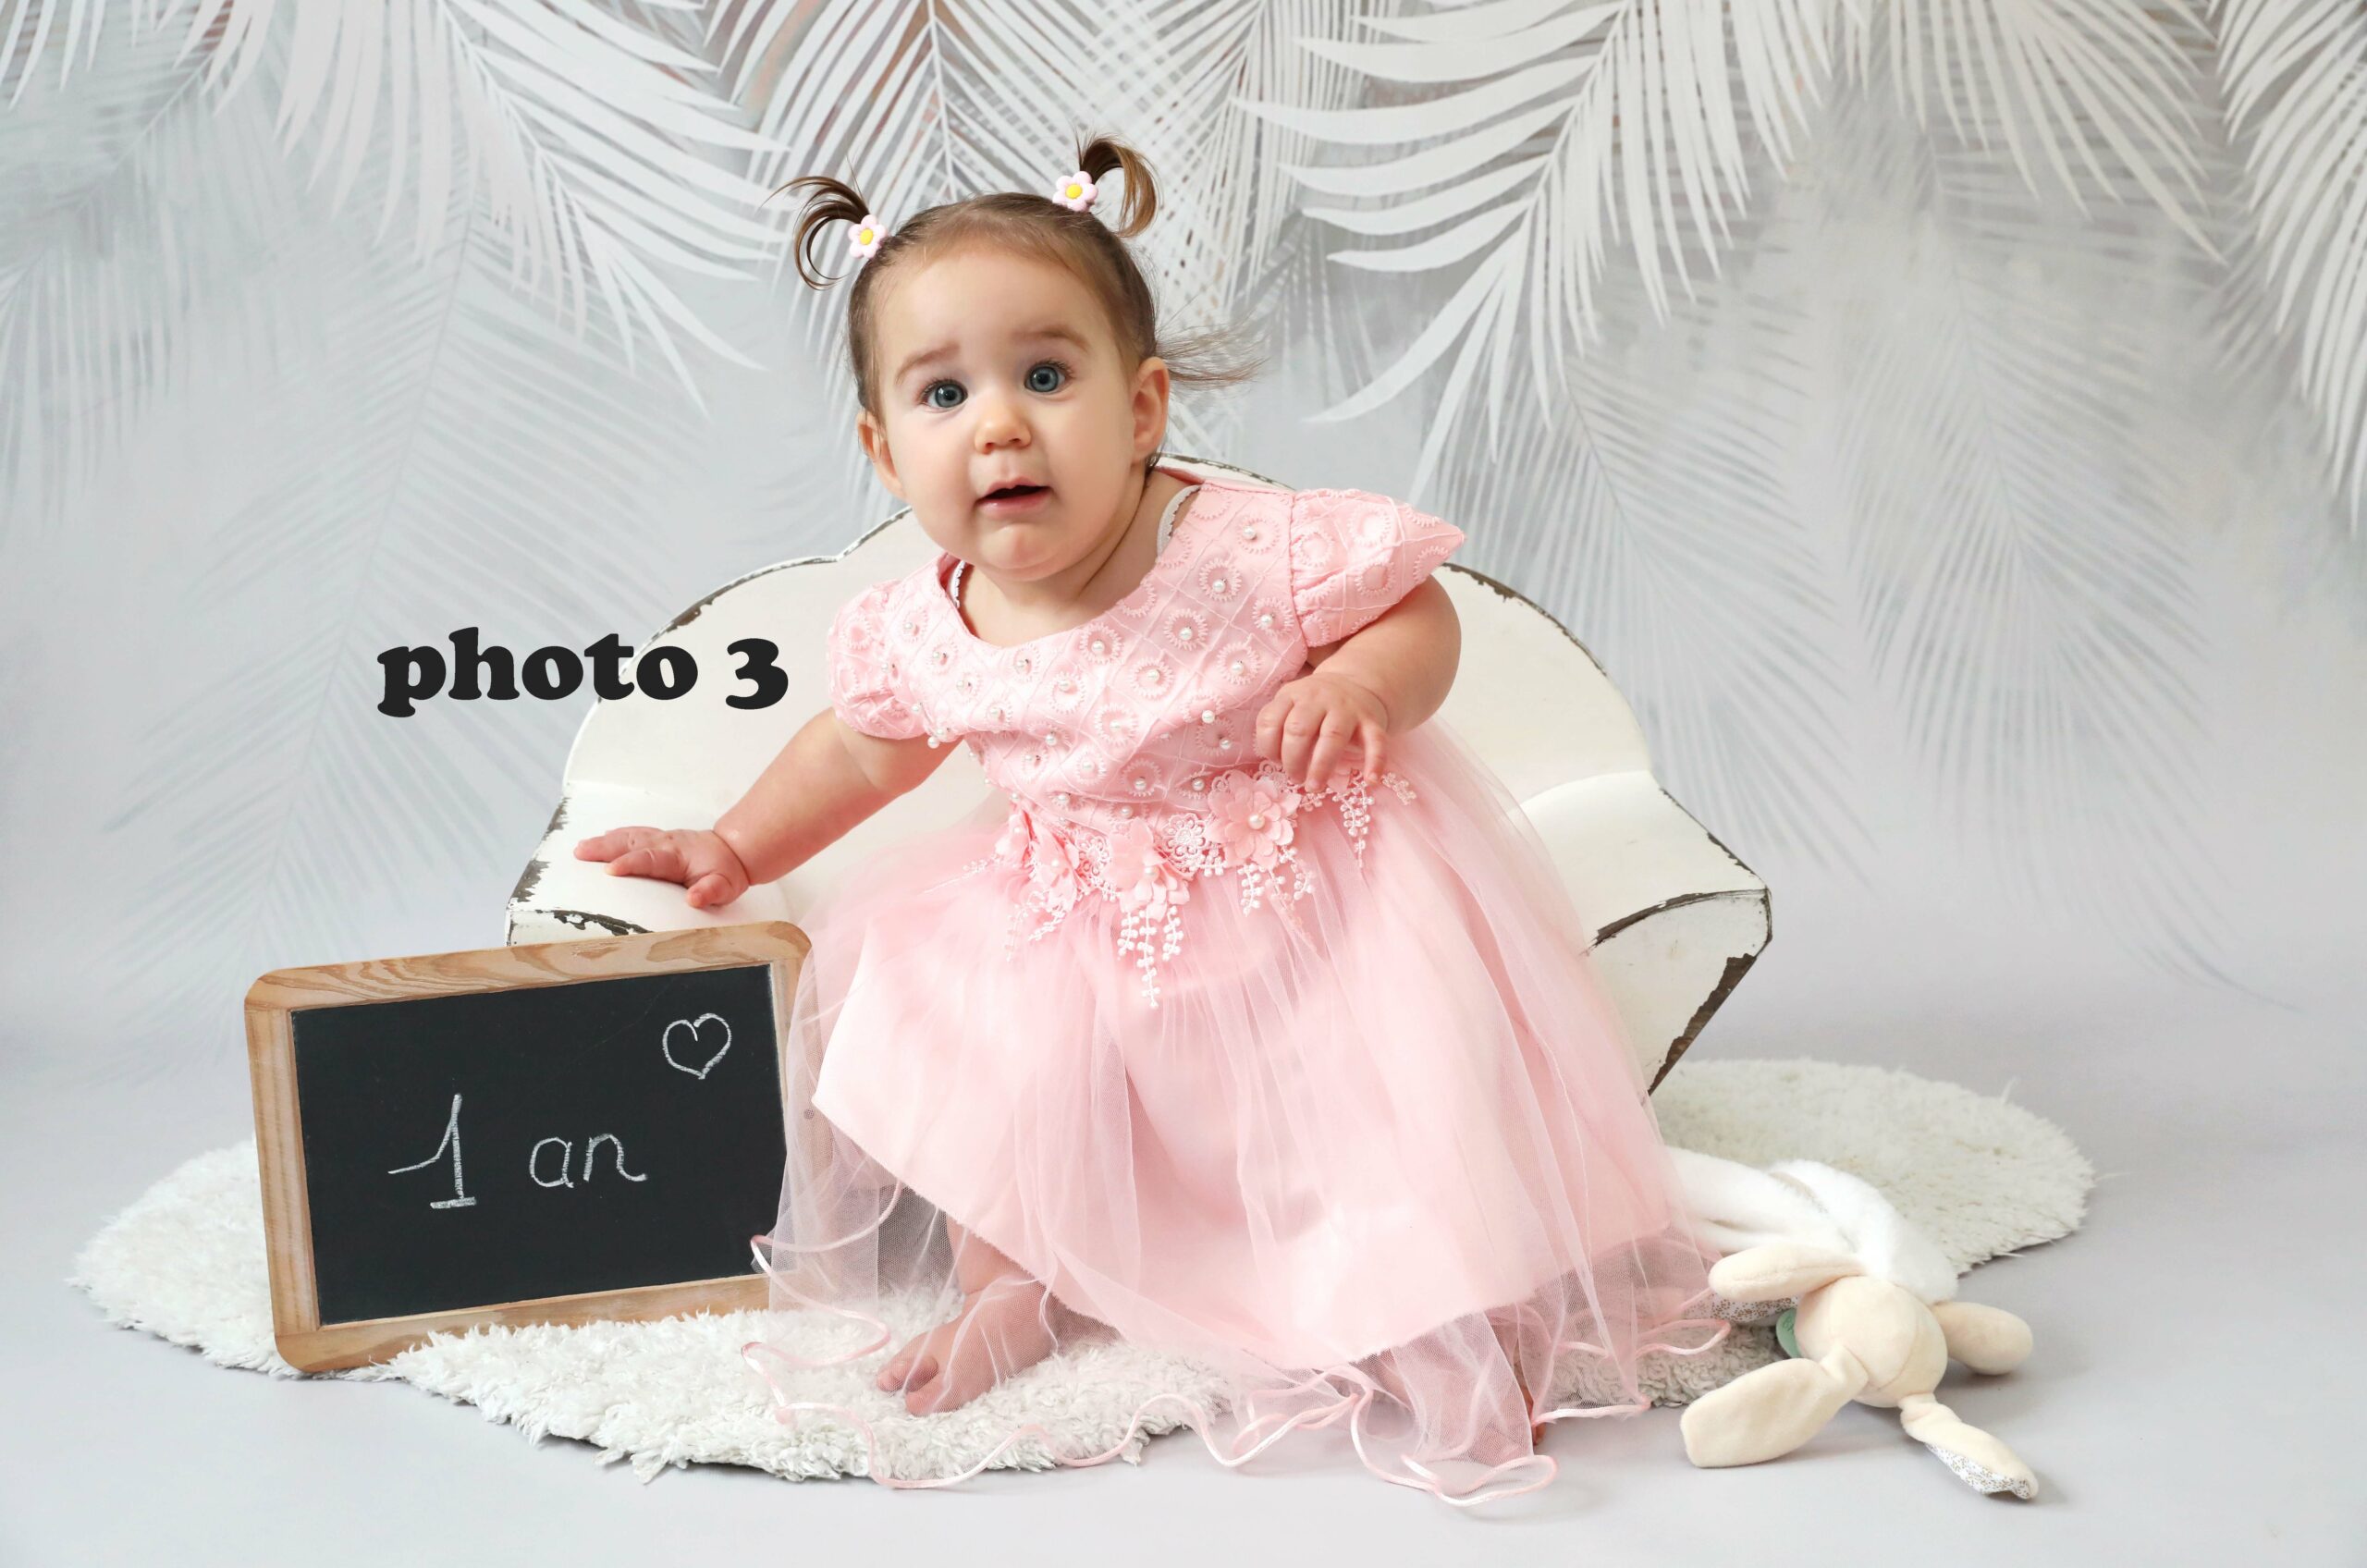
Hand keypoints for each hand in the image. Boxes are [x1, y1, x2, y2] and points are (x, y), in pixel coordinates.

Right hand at [572, 826, 751, 909]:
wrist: (734, 850)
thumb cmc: (726, 872)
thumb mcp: (725, 887)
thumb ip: (710, 892)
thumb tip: (694, 898)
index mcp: (678, 857)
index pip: (651, 859)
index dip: (630, 864)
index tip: (610, 870)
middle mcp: (666, 844)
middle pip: (632, 843)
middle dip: (605, 848)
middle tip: (581, 852)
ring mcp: (660, 839)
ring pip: (629, 837)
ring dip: (604, 842)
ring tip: (581, 848)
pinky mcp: (657, 839)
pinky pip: (633, 834)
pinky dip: (615, 836)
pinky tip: (599, 841)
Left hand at [1254, 670, 1390, 790]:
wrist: (1357, 683)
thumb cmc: (1317, 705)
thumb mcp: (1292, 704)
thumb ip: (1279, 725)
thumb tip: (1277, 761)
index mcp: (1293, 694)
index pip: (1271, 720)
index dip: (1268, 746)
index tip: (1276, 761)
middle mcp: (1319, 698)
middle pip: (1299, 729)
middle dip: (1292, 760)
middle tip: (1296, 778)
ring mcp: (1347, 708)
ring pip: (1332, 736)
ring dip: (1321, 766)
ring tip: (1314, 787)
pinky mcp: (1371, 720)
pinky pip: (1375, 741)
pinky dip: (1375, 761)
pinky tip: (1371, 780)